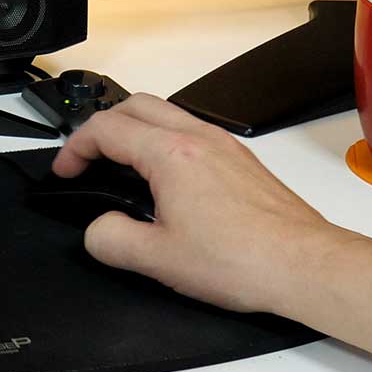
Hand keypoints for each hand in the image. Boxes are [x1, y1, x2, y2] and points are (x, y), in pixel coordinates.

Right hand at [50, 94, 351, 313]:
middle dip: (102, 127)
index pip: (106, 129)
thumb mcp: (158, 259)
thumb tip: (97, 229)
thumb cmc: (244, 259)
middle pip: (134, 105)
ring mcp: (224, 145)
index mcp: (171, 154)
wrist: (305, 266)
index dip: (74, 148)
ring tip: (122, 165)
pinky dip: (165, 140)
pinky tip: (167, 178)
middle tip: (88, 159)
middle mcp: (199, 138)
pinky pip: (192, 130)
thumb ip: (111, 240)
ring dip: (135, 129)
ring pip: (166, 113)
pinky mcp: (242, 159)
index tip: (66, 170)